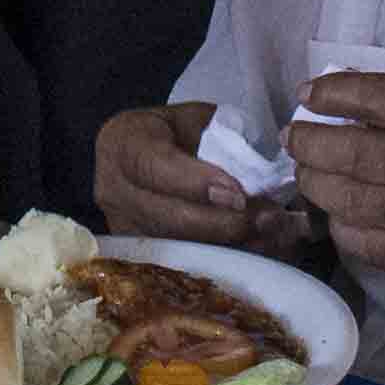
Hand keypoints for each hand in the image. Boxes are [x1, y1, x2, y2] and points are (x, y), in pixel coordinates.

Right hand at [92, 103, 283, 246]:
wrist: (144, 156)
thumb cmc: (175, 134)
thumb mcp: (197, 121)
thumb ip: (222, 140)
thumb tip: (262, 178)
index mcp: (123, 143)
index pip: (154, 166)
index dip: (196, 183)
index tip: (238, 195)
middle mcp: (114, 189)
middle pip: (167, 217)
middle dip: (223, 223)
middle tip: (268, 219)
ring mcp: (122, 226)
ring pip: (178, 246)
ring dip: (230, 245)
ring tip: (270, 235)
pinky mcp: (138, 254)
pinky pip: (183, 263)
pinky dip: (225, 258)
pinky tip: (257, 249)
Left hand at [283, 73, 384, 295]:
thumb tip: (349, 101)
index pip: (376, 98)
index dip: (332, 93)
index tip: (309, 93)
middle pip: (348, 151)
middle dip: (308, 140)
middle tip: (295, 135)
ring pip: (345, 198)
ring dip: (314, 181)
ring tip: (308, 169)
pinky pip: (360, 241)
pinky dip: (340, 222)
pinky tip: (339, 210)